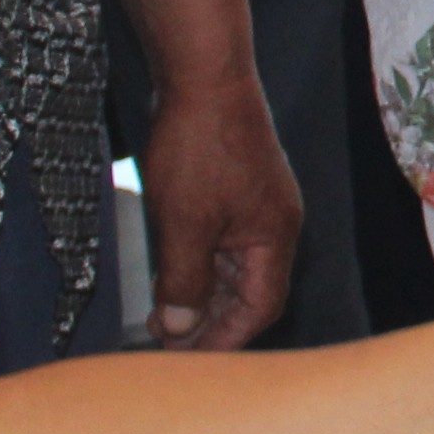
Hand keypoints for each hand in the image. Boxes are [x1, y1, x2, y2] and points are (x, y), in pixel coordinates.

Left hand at [138, 73, 303, 350]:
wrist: (202, 74)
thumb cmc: (200, 143)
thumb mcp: (184, 223)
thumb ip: (184, 281)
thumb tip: (179, 328)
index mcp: (273, 236)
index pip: (259, 307)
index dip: (225, 338)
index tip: (189, 360)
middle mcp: (272, 223)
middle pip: (248, 291)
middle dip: (210, 321)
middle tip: (168, 345)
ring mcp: (254, 204)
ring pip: (231, 266)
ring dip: (200, 293)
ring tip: (161, 315)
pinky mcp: (234, 187)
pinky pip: (220, 241)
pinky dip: (196, 263)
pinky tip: (167, 271)